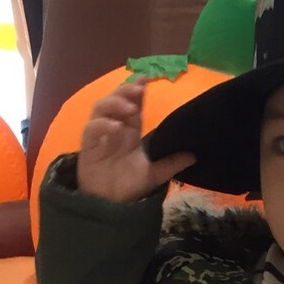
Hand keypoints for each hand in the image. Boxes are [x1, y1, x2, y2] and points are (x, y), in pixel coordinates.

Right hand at [76, 78, 194, 202]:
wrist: (111, 205)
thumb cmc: (129, 187)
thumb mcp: (155, 174)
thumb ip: (172, 163)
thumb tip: (195, 156)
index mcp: (129, 132)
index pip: (133, 104)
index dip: (137, 90)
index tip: (147, 78)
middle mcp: (114, 129)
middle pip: (115, 100)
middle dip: (125, 90)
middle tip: (138, 88)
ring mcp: (99, 136)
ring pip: (100, 108)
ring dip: (114, 104)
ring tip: (129, 109)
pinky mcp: (88, 147)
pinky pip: (91, 129)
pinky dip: (102, 125)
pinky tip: (114, 127)